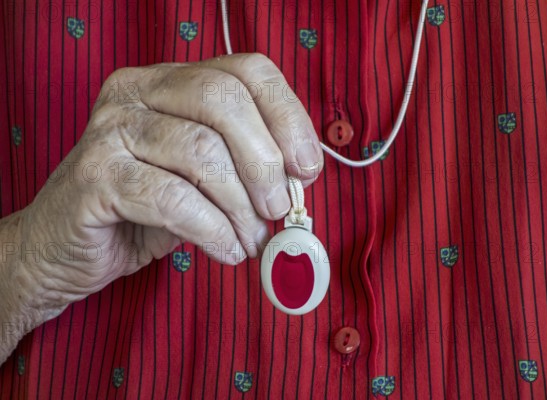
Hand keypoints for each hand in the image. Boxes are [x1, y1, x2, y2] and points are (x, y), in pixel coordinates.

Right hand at [16, 53, 323, 314]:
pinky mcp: (95, 176)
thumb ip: (245, 167)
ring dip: (241, 208)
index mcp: (168, 81)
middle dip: (265, 162)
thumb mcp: (203, 180)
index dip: (288, 116)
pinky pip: (174, 199)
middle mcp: (136, 92)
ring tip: (251, 241)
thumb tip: (300, 176)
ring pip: (202, 153)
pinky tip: (226, 250)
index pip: (245, 71)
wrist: (64, 248)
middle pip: (224, 100)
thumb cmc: (142, 211)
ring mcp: (110, 130)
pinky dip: (213, 230)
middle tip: (279, 209)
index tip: (306, 167)